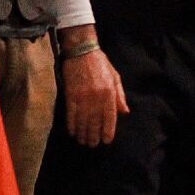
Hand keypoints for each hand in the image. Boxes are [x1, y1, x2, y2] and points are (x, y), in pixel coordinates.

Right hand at [60, 27, 129, 145]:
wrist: (81, 50)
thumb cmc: (100, 63)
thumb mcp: (115, 77)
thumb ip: (119, 95)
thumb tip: (124, 112)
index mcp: (109, 93)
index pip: (110, 117)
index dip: (108, 131)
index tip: (106, 141)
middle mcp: (97, 97)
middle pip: (95, 121)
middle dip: (93, 135)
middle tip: (92, 144)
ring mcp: (83, 96)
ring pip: (83, 120)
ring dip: (83, 132)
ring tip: (83, 141)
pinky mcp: (70, 94)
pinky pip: (71, 113)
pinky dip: (71, 123)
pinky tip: (72, 131)